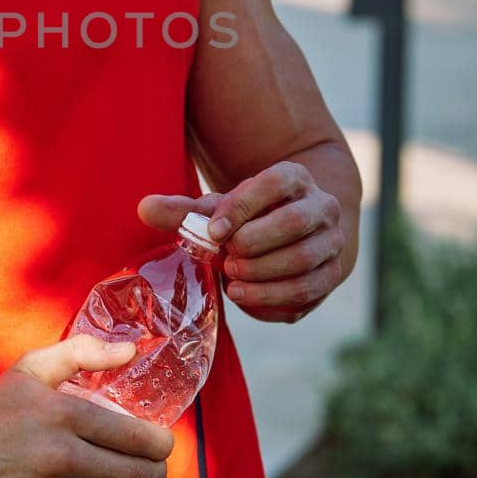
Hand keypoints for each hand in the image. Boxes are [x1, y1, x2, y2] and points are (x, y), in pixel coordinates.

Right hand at [0, 335, 174, 477]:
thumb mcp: (32, 367)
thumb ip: (83, 352)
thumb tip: (131, 350)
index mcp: (61, 414)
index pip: (132, 437)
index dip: (159, 444)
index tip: (162, 444)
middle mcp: (55, 456)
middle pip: (131, 474)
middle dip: (153, 473)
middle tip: (154, 469)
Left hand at [138, 160, 346, 323]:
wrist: (290, 239)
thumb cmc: (246, 221)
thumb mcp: (218, 211)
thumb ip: (184, 212)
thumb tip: (144, 207)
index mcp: (293, 178)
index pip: (273, 184)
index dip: (241, 208)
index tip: (213, 233)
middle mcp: (321, 206)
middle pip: (295, 222)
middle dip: (255, 245)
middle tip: (226, 261)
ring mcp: (332, 242)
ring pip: (304, 259)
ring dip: (263, 276)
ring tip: (233, 282)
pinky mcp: (332, 275)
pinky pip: (307, 291)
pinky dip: (273, 299)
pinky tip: (247, 297)